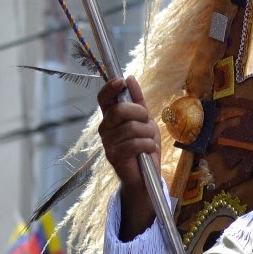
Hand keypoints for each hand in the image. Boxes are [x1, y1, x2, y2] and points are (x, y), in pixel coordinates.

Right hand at [98, 76, 160, 239]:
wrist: (146, 175)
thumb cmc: (144, 146)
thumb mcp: (145, 121)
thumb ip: (138, 101)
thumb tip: (130, 78)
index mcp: (111, 117)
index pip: (104, 98)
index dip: (110, 88)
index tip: (122, 82)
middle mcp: (105, 128)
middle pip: (120, 110)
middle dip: (140, 113)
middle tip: (147, 122)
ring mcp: (107, 143)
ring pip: (131, 128)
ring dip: (147, 134)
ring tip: (149, 141)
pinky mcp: (114, 156)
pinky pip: (135, 143)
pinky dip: (148, 145)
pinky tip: (149, 150)